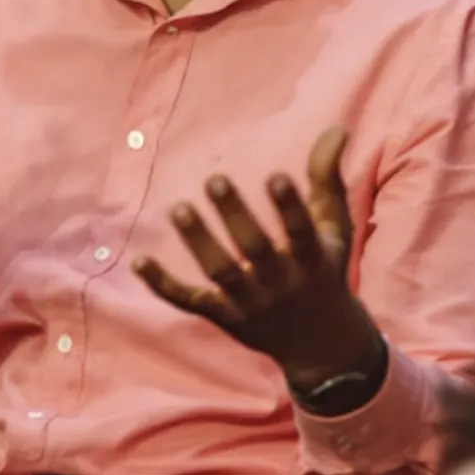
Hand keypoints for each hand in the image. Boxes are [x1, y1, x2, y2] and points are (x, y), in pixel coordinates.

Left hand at [133, 126, 382, 395]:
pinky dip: (164, 285)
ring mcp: (250, 303)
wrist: (321, 345)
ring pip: (221, 273)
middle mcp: (280, 283)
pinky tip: (139, 261)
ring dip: (199, 242)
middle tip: (215, 179)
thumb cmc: (325, 271)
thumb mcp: (335, 228)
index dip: (290, 207)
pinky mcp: (224, 316)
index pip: (301, 232)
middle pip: (255, 250)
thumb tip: (334, 129)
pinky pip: (190, 301)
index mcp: (312, 260)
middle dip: (235, 216)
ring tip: (179, 208)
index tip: (276, 176)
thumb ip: (327, 179)